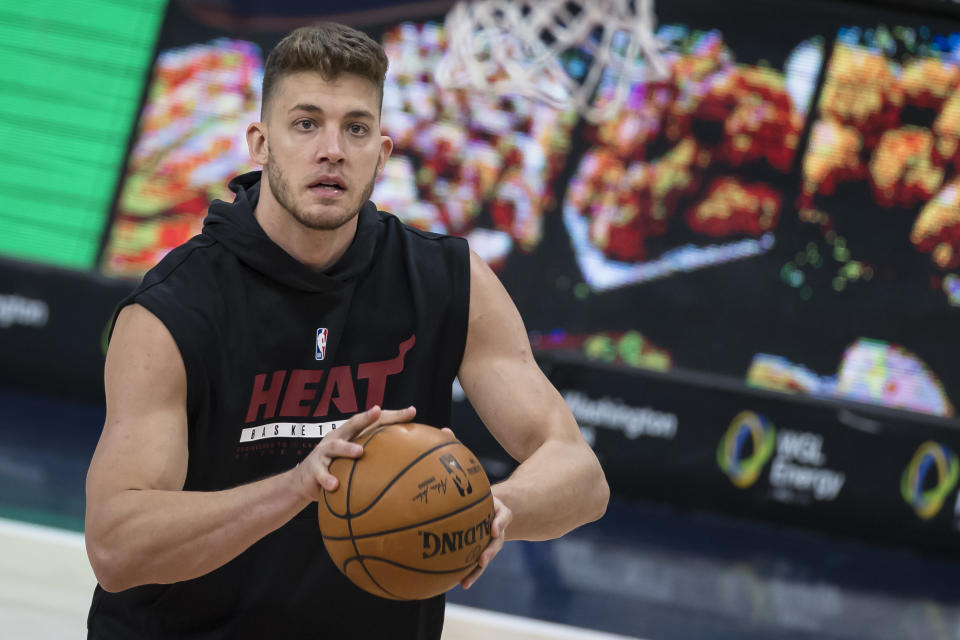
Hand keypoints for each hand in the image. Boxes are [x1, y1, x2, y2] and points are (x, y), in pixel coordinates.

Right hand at [292, 405, 416, 499]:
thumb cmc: (339, 467)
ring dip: (348, 448)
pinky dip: (328, 478)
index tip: (412, 411)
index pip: (375, 421)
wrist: (305, 480)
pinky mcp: (314, 468)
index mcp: (353, 434)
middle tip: (377, 411)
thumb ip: (377, 457)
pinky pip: (321, 473)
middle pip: (353, 423)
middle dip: (366, 417)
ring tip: (359, 452)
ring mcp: (324, 451)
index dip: (392, 415)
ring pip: (336, 446)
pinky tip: (335, 485)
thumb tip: (413, 464)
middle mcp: (339, 437)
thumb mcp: (356, 459)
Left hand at [461, 493, 511, 589]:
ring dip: (477, 571)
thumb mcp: (483, 492)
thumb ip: (476, 490)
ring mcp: (489, 543)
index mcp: (501, 514)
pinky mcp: (480, 552)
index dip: (499, 523)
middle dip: (489, 553)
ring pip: (485, 559)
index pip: (503, 517)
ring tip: (466, 582)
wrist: (487, 507)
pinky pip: (475, 565)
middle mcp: (497, 531)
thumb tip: (454, 485)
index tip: (494, 529)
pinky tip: (460, 584)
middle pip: (496, 543)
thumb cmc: (481, 498)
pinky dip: (469, 574)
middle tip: (482, 560)